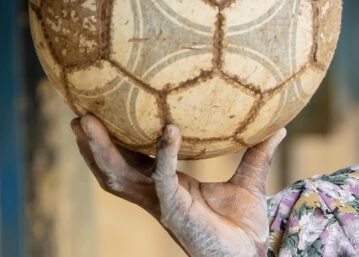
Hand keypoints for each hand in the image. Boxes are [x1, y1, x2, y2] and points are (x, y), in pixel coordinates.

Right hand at [71, 115, 285, 256]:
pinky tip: (168, 131)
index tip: (102, 115)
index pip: (132, 162)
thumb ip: (257, 155)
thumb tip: (279, 126)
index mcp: (168, 187)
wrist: (249, 255)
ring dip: (104, 150)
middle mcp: (158, 196)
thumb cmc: (243, 225)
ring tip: (89, 122)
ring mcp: (164, 204)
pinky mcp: (177, 210)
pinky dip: (164, 154)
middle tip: (79, 116)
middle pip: (113, 169)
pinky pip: (164, 178)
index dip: (114, 142)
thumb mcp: (249, 182)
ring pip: (121, 175)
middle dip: (93, 146)